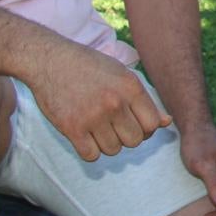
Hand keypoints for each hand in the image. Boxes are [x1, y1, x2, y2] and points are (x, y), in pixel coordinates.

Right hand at [28, 42, 170, 161]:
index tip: (131, 121)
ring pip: (113, 150)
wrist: (49, 59)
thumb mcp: (121, 74)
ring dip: (106, 143)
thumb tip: (166, 122)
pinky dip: (89, 150)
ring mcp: (93, 116)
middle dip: (126, 137)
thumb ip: (144, 100)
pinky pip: (91, 156)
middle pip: (135, 141)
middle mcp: (115, 102)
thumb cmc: (89, 66)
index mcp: (131, 87)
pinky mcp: (72, 127)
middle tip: (112, 124)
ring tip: (96, 126)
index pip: (152, 125)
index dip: (144, 128)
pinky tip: (84, 134)